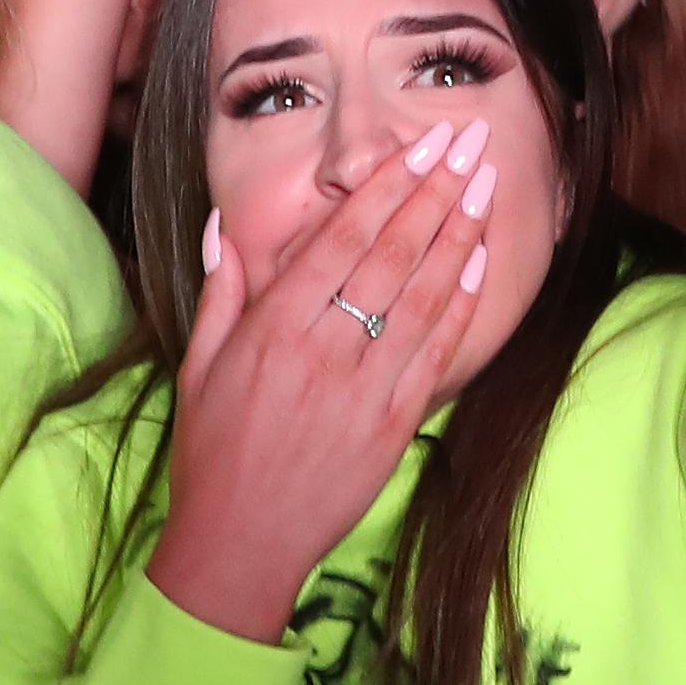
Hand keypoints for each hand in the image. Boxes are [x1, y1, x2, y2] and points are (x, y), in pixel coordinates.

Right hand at [142, 117, 501, 640]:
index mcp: (272, 328)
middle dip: (435, 190)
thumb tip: (223, 224)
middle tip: (468, 142)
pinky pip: (435, 354)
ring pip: (422, 295)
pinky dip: (460, 306)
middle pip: (391, 253)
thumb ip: (221, 291)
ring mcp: (363, 389)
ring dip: (459, 235)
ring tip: (486, 186)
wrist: (241, 542)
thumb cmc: (213, 452)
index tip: (420, 145)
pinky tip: (479, 265)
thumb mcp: (199, 365)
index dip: (386, 186)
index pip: (341, 238)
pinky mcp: (393, 425)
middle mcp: (322, 350)